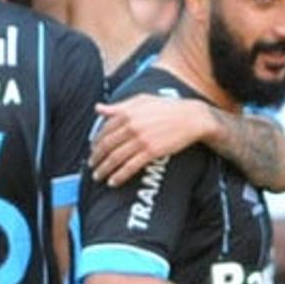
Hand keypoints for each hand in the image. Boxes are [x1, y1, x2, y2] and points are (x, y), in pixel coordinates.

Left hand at [90, 96, 211, 185]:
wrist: (192, 118)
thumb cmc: (167, 108)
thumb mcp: (141, 101)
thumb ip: (118, 106)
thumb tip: (98, 108)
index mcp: (126, 113)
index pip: (104, 131)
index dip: (95, 143)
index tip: (92, 151)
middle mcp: (131, 126)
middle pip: (106, 146)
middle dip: (96, 159)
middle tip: (91, 166)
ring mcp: (141, 140)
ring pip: (115, 159)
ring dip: (103, 170)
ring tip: (98, 176)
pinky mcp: (151, 152)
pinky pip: (130, 167)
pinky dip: (119, 176)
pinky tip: (113, 182)